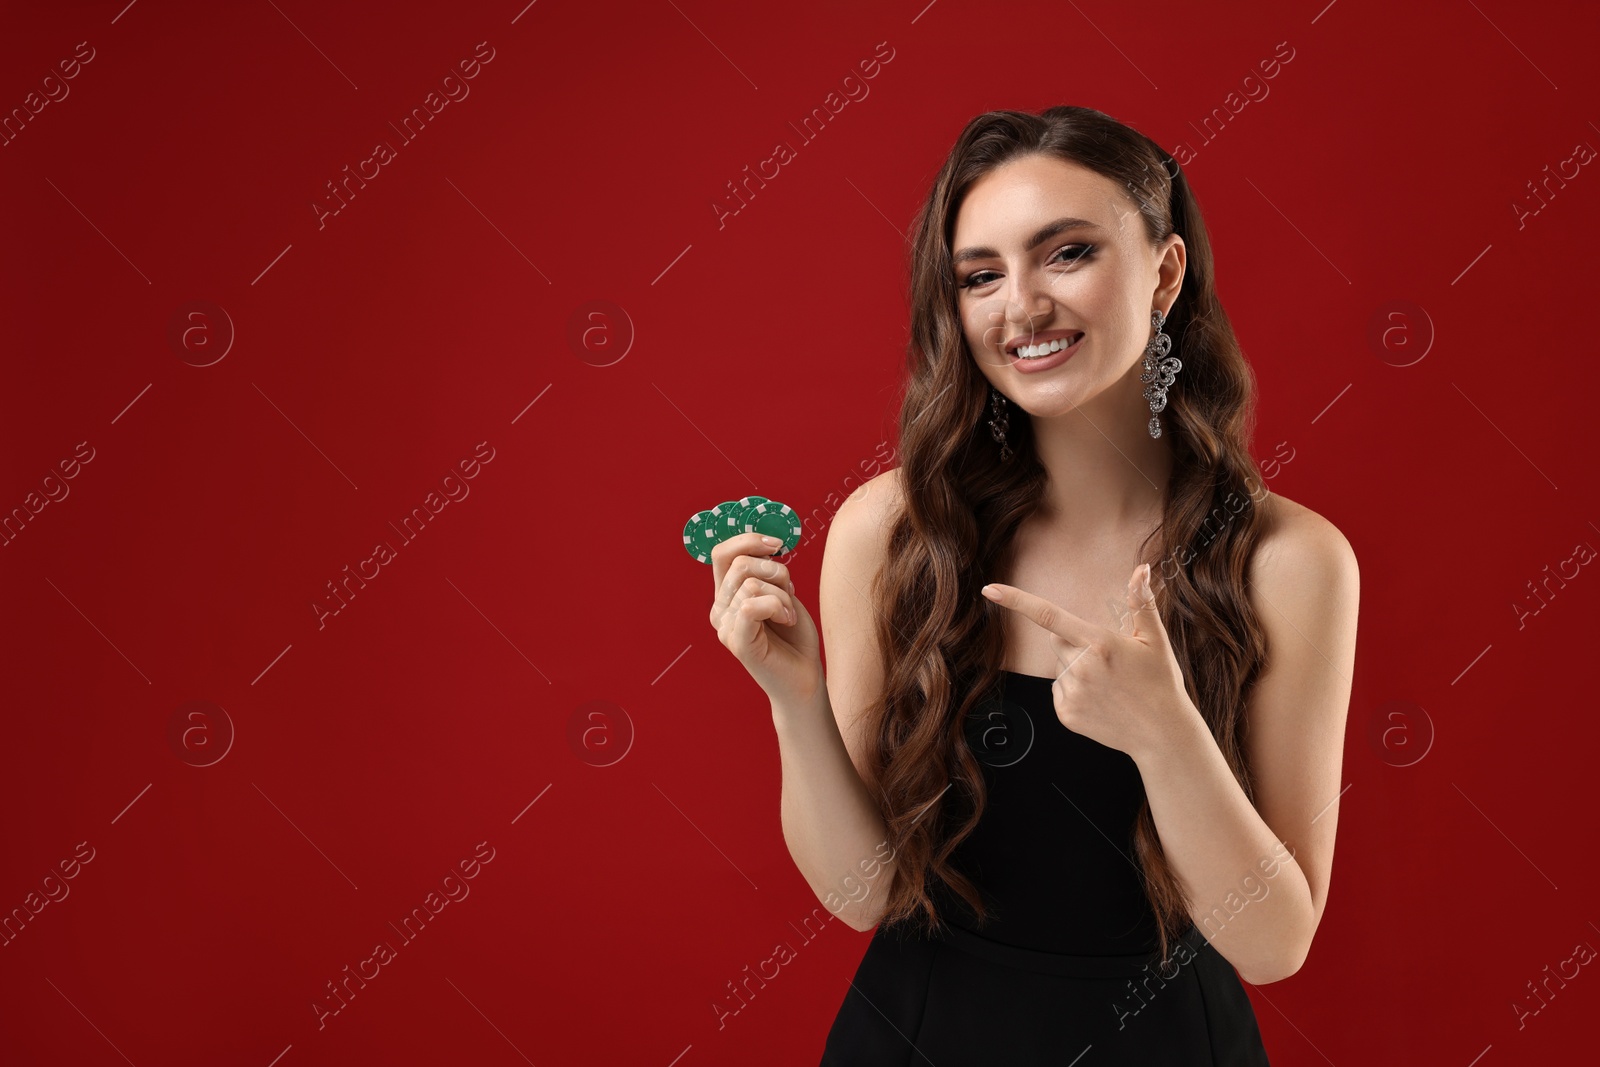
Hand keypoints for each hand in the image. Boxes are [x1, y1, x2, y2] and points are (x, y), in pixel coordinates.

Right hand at [710, 532, 823, 704]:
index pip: (722, 553)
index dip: (749, 540)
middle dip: (776, 572)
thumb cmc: (794, 638)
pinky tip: (787, 620)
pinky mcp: (737, 642)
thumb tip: (766, 543)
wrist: (804, 677)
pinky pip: (751, 605)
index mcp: (726, 596)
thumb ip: (767, 572)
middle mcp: (719, 610)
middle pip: (740, 564)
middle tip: (790, 596)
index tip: (777, 545)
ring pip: (751, 583)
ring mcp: (725, 627)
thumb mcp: (782, 593)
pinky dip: (778, 607)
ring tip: (788, 615)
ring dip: (782, 595)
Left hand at [979, 563, 1201, 763]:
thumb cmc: (1160, 682)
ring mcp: (1071, 693)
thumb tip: (1141, 569)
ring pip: (1059, 667)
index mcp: (1098, 643)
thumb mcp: (1154, 639)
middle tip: (1107, 660)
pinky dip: (1074, 690)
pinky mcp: (1066, 714)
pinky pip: (1059, 689)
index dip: (1016, 601)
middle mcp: (1080, 667)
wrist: (1162, 733)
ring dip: (1075, 669)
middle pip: (1057, 641)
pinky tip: (1099, 698)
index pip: (1048, 615)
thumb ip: (1141, 602)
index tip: (989, 590)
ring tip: (1108, 683)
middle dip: (1074, 643)